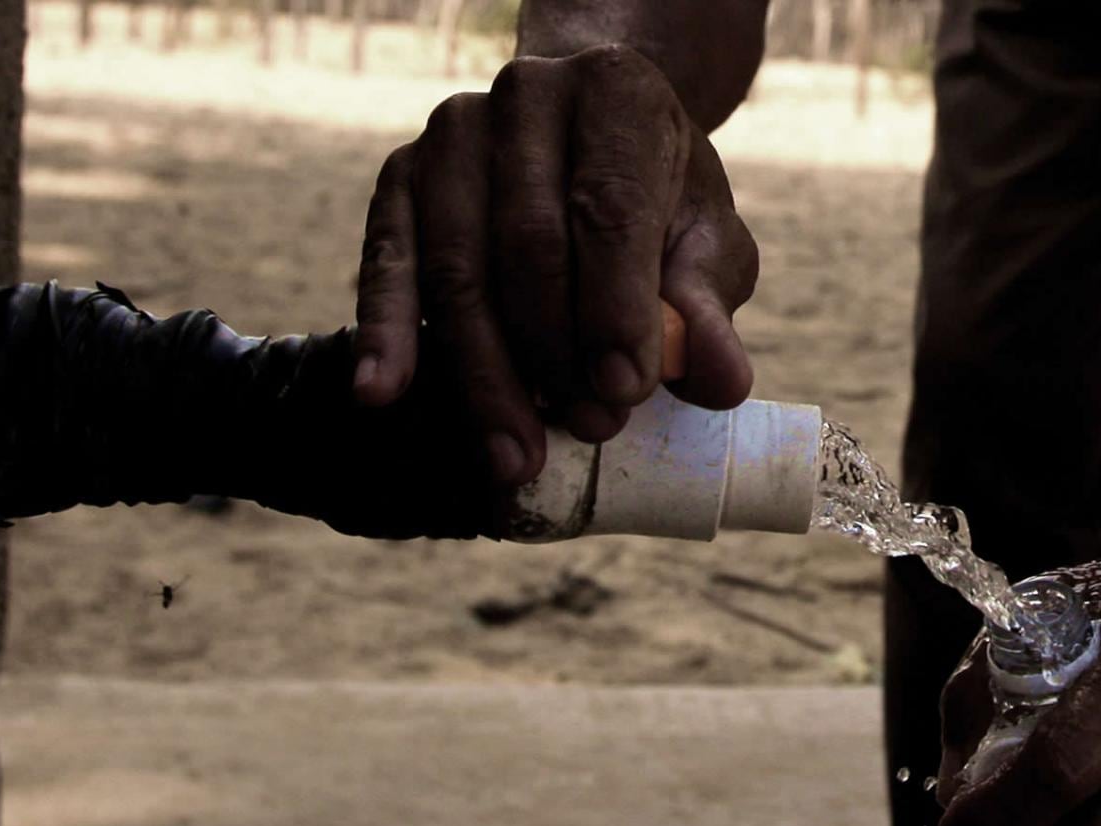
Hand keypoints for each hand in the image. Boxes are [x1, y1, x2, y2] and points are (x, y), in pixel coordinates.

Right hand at [351, 44, 757, 484]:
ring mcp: (451, 135)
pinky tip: (380, 394)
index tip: (626, 391)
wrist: (588, 141)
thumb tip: (720, 382)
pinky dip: (383, 334)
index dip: (614, 308)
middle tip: (588, 429)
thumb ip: (707, 308)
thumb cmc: (657, 206)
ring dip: (484, 374)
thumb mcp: (705, 244)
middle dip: (554, 353)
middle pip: (526, 244)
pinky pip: (387, 265)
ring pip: (456, 268)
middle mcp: (526, 97)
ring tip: (514, 456)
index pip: (607, 208)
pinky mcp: (399, 179)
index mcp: (615, 94)